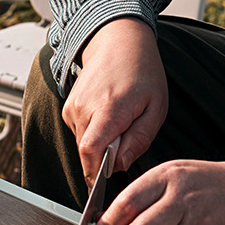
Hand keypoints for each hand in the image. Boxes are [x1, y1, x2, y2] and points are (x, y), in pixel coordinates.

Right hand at [62, 18, 167, 186]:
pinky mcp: (68, 109)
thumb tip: (121, 165)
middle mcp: (85, 108)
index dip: (95, 173)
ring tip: (118, 123)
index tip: (104, 183)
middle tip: (125, 142)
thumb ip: (140, 139)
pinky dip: (94, 133)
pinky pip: (80, 134)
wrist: (117, 41)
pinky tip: (107, 116)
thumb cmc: (141, 70)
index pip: (91, 151)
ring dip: (100, 145)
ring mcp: (73, 108)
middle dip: (104, 158)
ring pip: (83, 145)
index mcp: (109, 108)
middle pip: (87, 153)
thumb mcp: (156, 107)